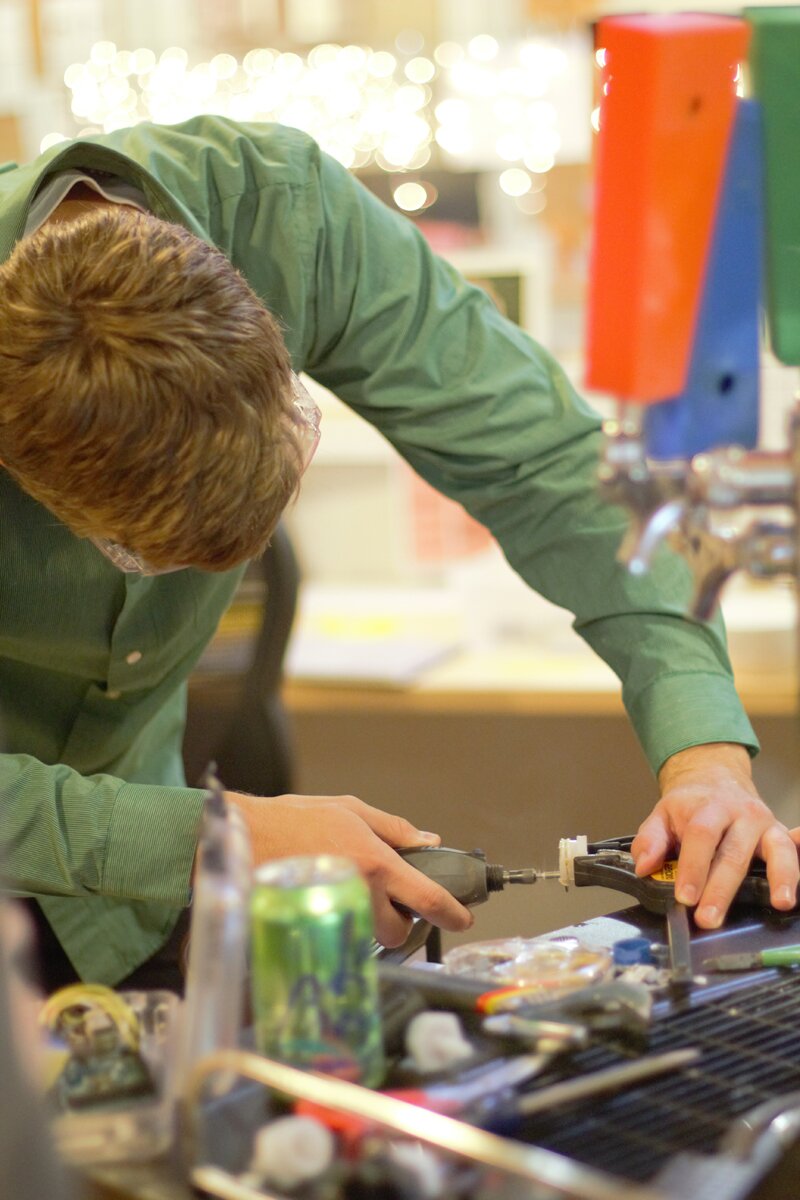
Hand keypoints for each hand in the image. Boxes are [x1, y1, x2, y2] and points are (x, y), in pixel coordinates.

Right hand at [226, 791, 472, 946]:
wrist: (242, 837)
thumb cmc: (293, 819)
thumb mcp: (349, 810)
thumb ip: (393, 828)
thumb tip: (428, 841)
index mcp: (375, 862)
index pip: (427, 898)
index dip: (451, 913)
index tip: (463, 919)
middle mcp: (360, 891)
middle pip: (397, 931)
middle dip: (398, 922)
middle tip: (384, 901)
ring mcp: (337, 912)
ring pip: (369, 937)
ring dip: (368, 923)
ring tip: (347, 894)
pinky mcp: (315, 927)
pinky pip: (341, 937)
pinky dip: (342, 925)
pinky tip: (327, 901)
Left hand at [630, 743, 798, 928]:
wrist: (717, 780)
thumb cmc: (691, 804)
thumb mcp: (662, 814)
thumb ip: (650, 840)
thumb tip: (644, 867)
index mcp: (709, 807)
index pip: (701, 836)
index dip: (693, 868)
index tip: (685, 896)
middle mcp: (742, 814)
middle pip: (733, 852)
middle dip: (721, 889)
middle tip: (708, 918)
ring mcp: (765, 825)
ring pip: (775, 851)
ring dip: (779, 877)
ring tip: (778, 902)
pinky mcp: (781, 836)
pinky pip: (793, 851)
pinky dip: (796, 870)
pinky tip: (793, 890)